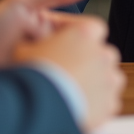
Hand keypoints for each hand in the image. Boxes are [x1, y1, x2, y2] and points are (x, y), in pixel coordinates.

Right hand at [14, 15, 124, 132]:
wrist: (40, 106)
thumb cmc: (33, 74)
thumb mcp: (23, 48)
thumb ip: (33, 39)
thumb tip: (29, 38)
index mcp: (85, 34)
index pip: (94, 27)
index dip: (82, 35)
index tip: (70, 42)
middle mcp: (102, 54)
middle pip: (103, 52)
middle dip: (91, 59)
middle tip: (71, 68)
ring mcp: (109, 80)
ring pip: (110, 77)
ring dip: (97, 81)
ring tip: (76, 90)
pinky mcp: (110, 104)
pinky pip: (108, 101)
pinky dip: (98, 104)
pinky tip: (80, 106)